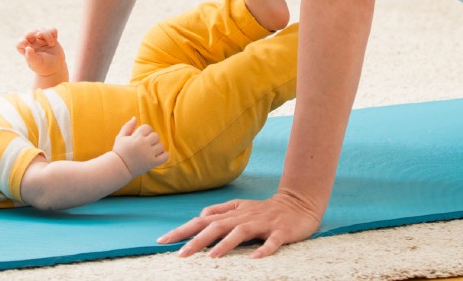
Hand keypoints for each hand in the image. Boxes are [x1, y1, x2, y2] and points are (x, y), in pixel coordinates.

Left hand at [17, 28, 66, 79]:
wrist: (56, 67)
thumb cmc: (44, 67)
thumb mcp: (37, 63)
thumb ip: (31, 57)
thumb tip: (28, 48)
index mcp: (26, 50)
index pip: (20, 43)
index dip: (22, 42)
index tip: (27, 44)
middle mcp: (32, 43)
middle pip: (31, 33)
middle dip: (36, 33)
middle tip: (39, 35)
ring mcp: (41, 39)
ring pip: (42, 30)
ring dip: (46, 34)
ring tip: (51, 43)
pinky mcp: (50, 37)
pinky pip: (51, 30)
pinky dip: (53, 32)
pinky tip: (55, 38)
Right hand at [111, 117, 167, 175]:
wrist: (119, 168)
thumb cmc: (119, 152)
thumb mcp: (120, 137)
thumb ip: (127, 126)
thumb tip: (135, 118)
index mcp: (136, 137)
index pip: (148, 127)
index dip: (145, 131)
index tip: (140, 137)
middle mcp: (144, 144)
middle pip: (155, 136)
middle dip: (151, 139)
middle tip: (145, 145)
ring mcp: (149, 154)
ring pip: (161, 145)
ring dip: (157, 147)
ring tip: (150, 151)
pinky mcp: (152, 163)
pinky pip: (165, 156)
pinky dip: (164, 155)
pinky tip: (157, 155)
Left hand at [157, 190, 321, 258]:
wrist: (299, 203)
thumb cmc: (266, 209)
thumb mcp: (241, 207)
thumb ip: (220, 211)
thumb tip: (200, 217)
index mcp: (233, 213)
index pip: (202, 221)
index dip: (183, 230)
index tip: (162, 240)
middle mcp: (244, 218)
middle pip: (216, 227)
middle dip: (197, 240)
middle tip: (180, 254)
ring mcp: (263, 224)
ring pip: (241, 233)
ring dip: (225, 245)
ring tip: (210, 258)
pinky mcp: (280, 232)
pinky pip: (272, 242)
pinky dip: (263, 250)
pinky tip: (254, 259)